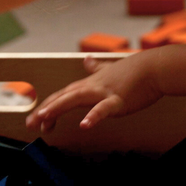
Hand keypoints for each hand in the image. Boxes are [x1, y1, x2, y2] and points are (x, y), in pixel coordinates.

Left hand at [26, 53, 162, 131]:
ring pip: (75, 99)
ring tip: (44, 118)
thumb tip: (86, 60)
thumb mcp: (110, 69)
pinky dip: (93, 116)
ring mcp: (103, 93)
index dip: (49, 106)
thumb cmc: (135, 71)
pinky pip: (103, 109)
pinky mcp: (117, 100)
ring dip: (58, 108)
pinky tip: (84, 125)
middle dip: (45, 110)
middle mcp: (92, 87)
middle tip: (30, 123)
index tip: (38, 119)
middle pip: (63, 98)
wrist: (154, 68)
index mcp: (90, 84)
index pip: (63, 95)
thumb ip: (96, 67)